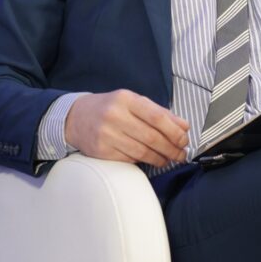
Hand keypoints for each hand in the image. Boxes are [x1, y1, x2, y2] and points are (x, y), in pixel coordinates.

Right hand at [65, 90, 189, 166]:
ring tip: (169, 159)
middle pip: (151, 137)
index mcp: (126, 99)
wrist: (76, 117)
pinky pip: (129, 159)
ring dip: (160, 158)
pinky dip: (144, 162)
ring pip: (142, 152)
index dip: (174, 131)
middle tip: (181, 154)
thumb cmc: (111, 108)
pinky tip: (151, 160)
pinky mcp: (101, 151)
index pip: (157, 116)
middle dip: (171, 148)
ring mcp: (107, 135)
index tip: (184, 139)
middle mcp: (115, 116)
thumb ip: (159, 112)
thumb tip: (184, 126)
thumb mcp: (133, 102)